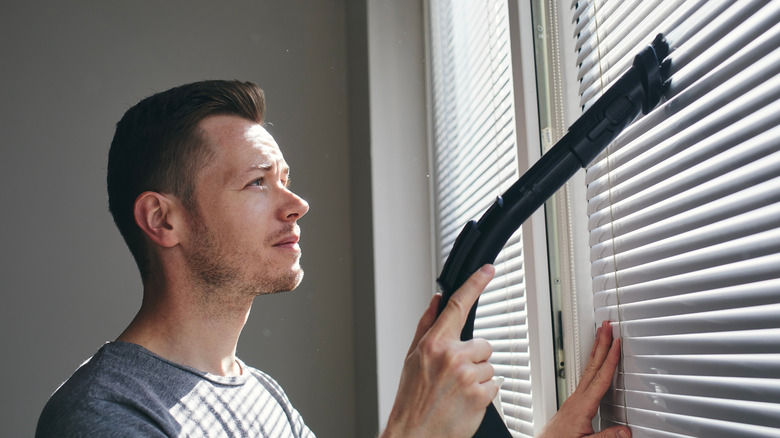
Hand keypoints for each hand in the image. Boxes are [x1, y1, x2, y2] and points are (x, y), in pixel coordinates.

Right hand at [381, 265, 497, 437]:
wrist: (414, 435)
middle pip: (483, 344)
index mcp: (433, 343)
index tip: (487, 269)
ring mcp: (467, 375)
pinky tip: (465, 402)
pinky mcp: (481, 395)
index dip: (475, 283)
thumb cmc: (411, 399)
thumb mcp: (412, 358)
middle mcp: (451, 355)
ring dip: (478, 379)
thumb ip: (426, 326)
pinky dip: (484, 395)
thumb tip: (436, 301)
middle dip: (474, 358)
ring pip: (489, 366)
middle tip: (455, 377)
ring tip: (457, 392)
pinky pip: (494, 386)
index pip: (458, 305)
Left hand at [539, 320, 630, 437]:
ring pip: (588, 369)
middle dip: (601, 343)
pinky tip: (595, 362)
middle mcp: (577, 398)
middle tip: (606, 325)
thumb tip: (626, 431)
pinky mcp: (573, 403)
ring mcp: (574, 399)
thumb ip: (606, 437)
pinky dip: (593, 364)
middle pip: (593, 365)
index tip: (617, 343)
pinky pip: (586, 377)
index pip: (601, 377)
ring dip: (596, 350)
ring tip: (601, 335)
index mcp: (583, 406)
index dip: (610, 359)